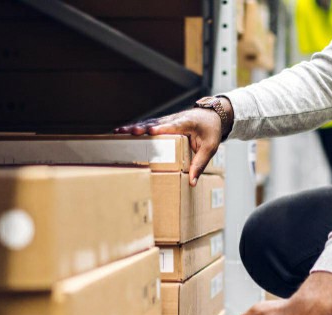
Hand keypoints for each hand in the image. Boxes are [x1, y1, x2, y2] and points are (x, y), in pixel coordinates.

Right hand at [114, 99, 231, 185]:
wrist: (212, 116)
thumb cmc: (211, 131)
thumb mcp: (210, 148)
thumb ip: (200, 164)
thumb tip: (192, 182)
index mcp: (187, 122)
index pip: (173, 125)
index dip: (161, 128)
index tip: (150, 131)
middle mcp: (174, 119)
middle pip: (155, 122)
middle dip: (141, 127)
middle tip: (129, 132)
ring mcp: (166, 120)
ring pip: (148, 122)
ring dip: (134, 127)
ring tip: (118, 132)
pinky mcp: (163, 123)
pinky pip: (148, 125)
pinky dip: (136, 129)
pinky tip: (122, 132)